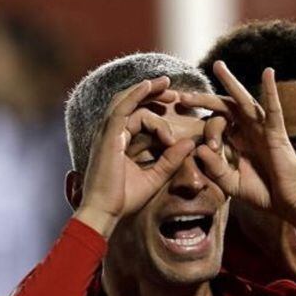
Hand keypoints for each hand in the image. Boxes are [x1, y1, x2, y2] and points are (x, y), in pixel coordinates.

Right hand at [74, 77, 196, 236]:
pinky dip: (135, 95)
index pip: (137, 116)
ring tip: (167, 84)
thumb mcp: (155, 176)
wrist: (105, 211)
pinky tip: (149, 86)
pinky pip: (121, 108)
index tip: (176, 110)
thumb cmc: (125, 198)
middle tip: (175, 93)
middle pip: (131, 103)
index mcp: (119, 141)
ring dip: (147, 90)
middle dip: (153, 94)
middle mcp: (111, 133)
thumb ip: (171, 160)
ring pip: (127, 102)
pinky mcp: (108, 136)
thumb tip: (190, 143)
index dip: (156, 110)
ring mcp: (108, 133)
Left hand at [181, 63, 295, 230]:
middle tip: (183, 96)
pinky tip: (268, 73)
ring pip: (245, 101)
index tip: (208, 147)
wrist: (288, 204)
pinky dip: (271, 91)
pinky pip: (273, 110)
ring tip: (218, 66)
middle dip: (204, 99)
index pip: (216, 127)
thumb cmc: (263, 193)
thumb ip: (215, 168)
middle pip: (225, 107)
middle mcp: (248, 131)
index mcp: (236, 141)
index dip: (207, 132)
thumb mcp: (231, 183)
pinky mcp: (276, 133)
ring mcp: (262, 130)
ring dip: (232, 83)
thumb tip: (199, 148)